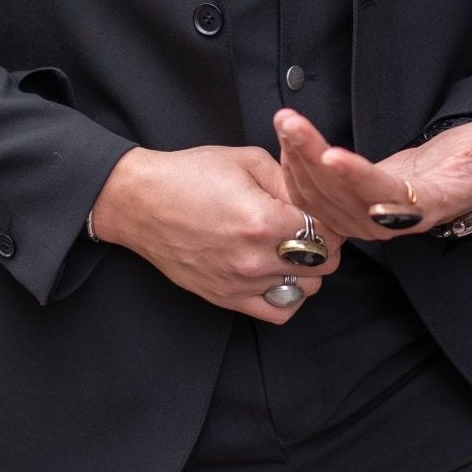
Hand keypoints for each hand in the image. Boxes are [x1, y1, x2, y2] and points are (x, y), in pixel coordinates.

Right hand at [89, 142, 343, 322]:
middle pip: (323, 264)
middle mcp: (255, 259)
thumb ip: (288, 180)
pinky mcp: (226, 298)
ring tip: (292, 248)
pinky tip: (279, 273)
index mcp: (263, 220)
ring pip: (306, 289)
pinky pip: (278, 311)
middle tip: (310, 227)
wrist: (140, 203)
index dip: (331, 219)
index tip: (322, 210)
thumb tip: (316, 198)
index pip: (327, 232)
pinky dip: (287, 295)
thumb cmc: (189, 175)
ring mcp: (241, 284)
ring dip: (308, 269)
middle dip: (325, 244)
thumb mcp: (246, 160)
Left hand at [274, 106, 471, 242]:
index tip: (331, 154)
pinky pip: (310, 197)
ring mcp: (361, 218)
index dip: (356, 177)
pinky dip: (293, 168)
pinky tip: (285, 137)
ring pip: (319, 198)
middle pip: (339, 197)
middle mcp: (386, 220)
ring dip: (296, 159)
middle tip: (290, 123)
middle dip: (310, 159)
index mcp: (421, 208)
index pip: (382, 196)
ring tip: (284, 121)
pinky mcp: (344, 208)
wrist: (456, 183)